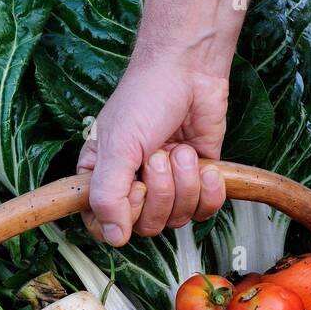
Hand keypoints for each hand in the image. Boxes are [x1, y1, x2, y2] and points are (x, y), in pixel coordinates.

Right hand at [77, 57, 228, 245]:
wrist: (189, 71)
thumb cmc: (145, 99)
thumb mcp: (117, 147)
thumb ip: (108, 195)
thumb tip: (114, 238)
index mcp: (102, 179)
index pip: (104, 226)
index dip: (123, 216)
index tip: (133, 188)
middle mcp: (132, 186)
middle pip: (146, 226)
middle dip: (160, 191)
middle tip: (158, 156)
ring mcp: (167, 186)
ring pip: (176, 219)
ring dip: (184, 183)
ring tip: (181, 150)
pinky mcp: (196, 182)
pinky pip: (203, 210)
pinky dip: (208, 191)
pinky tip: (206, 167)